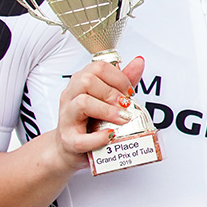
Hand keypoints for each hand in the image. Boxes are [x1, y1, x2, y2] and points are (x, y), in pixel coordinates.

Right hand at [55, 55, 145, 169]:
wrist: (69, 145)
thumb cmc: (89, 120)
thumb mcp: (106, 97)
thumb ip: (122, 81)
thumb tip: (139, 62)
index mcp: (80, 82)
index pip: (98, 67)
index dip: (119, 78)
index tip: (129, 92)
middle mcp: (70, 96)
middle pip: (87, 81)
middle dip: (111, 92)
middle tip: (125, 105)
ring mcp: (67, 118)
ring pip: (82, 102)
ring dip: (107, 111)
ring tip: (122, 119)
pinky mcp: (68, 140)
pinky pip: (81, 138)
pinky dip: (98, 138)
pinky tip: (110, 135)